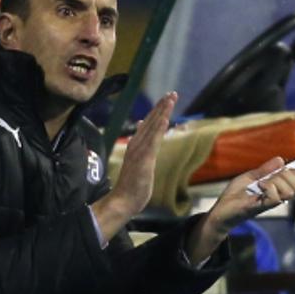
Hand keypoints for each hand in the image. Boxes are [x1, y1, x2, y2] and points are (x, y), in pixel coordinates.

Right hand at [90, 92, 177, 241]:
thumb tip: (142, 133)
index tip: (166, 99)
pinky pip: (153, 140)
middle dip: (161, 106)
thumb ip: (142, 150)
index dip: (157, 111)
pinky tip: (165, 118)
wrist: (123, 200)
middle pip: (151, 121)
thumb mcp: (139, 164)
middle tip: (171, 93)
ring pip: (153, 127)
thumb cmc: (131, 186)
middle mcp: (137, 145)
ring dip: (162, 112)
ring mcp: (140, 151)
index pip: (148, 124)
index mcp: (136, 146)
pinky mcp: (144, 159)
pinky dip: (159, 128)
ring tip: (170, 99)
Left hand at [184, 157, 294, 262]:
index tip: (285, 168)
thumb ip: (264, 170)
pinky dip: (269, 187)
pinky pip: (275, 198)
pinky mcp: (260, 207)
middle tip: (273, 174)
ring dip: (278, 181)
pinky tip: (259, 185)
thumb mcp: (249, 177)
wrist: (221, 210)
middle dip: (290, 175)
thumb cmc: (234, 196)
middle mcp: (276, 197)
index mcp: (276, 189)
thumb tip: (281, 160)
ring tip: (262, 181)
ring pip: (289, 192)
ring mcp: (269, 203)